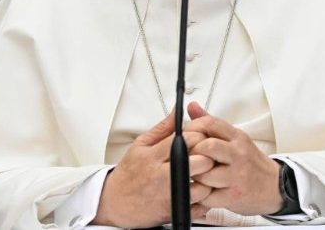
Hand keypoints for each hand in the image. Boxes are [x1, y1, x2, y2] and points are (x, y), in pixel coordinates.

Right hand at [93, 110, 214, 226]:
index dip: (199, 135)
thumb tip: (177, 112)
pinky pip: (202, 206)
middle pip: (200, 162)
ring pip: (204, 186)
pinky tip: (200, 190)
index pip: (187, 140)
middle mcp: (163, 177)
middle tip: (205, 155)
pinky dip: (206, 199)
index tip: (199, 137)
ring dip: (209, 179)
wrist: (115, 204)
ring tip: (203, 174)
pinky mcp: (175, 212)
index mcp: (154, 157)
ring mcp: (170, 196)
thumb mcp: (141, 145)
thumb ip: (162, 128)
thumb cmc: (130, 174)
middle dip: (207, 155)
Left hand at [185, 102, 283, 214]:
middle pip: (207, 147)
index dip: (191, 128)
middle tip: (185, 158)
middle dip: (190, 153)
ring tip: (194, 176)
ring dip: (194, 176)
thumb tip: (192, 106)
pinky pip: (208, 196)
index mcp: (237, 137)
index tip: (183, 136)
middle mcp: (238, 154)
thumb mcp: (234, 139)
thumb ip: (211, 124)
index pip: (210, 124)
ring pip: (205, 173)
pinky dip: (200, 195)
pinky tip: (202, 190)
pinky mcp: (234, 196)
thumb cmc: (250, 162)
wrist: (274, 186)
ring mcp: (237, 176)